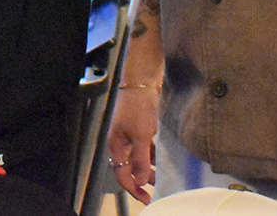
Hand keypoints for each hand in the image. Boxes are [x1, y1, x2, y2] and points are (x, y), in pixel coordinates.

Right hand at [105, 86, 158, 203]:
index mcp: (116, 144)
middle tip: (152, 191)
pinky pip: (144, 148)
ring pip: (137, 158)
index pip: (121, 173)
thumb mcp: (141, 135)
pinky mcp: (140, 127)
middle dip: (140, 180)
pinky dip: (151, 155)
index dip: (132, 187)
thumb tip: (140, 179)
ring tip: (160, 177)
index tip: (144, 197)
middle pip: (128, 167)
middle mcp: (121, 141)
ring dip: (147, 168)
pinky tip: (160, 158)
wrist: (142, 80)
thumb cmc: (138, 104)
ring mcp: (130, 134)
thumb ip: (140, 159)